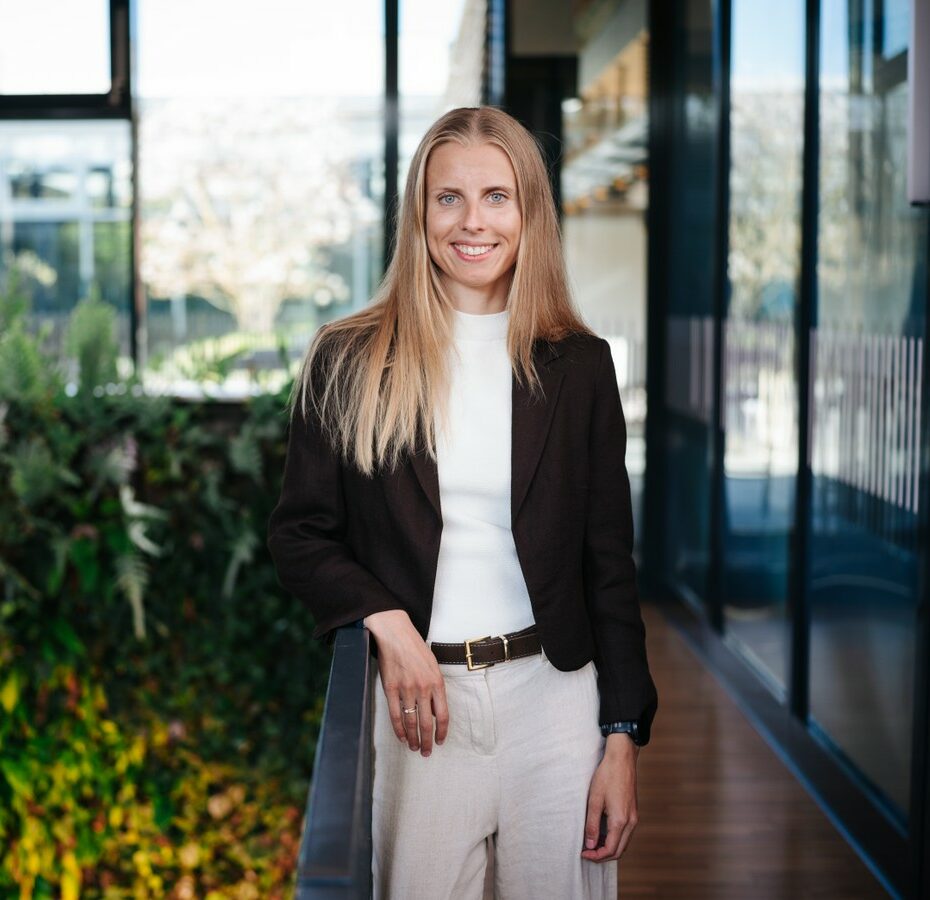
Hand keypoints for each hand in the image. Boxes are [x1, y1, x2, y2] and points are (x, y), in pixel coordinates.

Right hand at [363, 609, 448, 756]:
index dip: (442, 732)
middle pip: (426, 723)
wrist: (396, 634)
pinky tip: (401, 736)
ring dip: (412, 738)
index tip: (440, 741)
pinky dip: (398, 728)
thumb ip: (435, 688)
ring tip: (413, 747)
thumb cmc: (416, 649)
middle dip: (427, 741)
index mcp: (437, 682)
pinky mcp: (390, 688)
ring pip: (410, 721)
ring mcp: (406, 689)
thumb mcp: (433, 666)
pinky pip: (394, 714)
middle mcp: (423, 687)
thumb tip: (434, 711)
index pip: (442, 715)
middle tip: (426, 752)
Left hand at [581, 734, 638, 861]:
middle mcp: (631, 822)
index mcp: (620, 820)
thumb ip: (592, 824)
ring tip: (593, 844)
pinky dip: (615, 839)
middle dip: (603, 856)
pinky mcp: (633, 812)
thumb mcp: (594, 800)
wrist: (622, 759)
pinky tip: (603, 834)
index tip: (583, 854)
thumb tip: (590, 845)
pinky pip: (626, 833)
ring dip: (609, 848)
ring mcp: (634, 817)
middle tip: (587, 853)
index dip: (596, 856)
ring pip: (624, 843)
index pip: (610, 850)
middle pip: (619, 851)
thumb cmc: (607, 776)